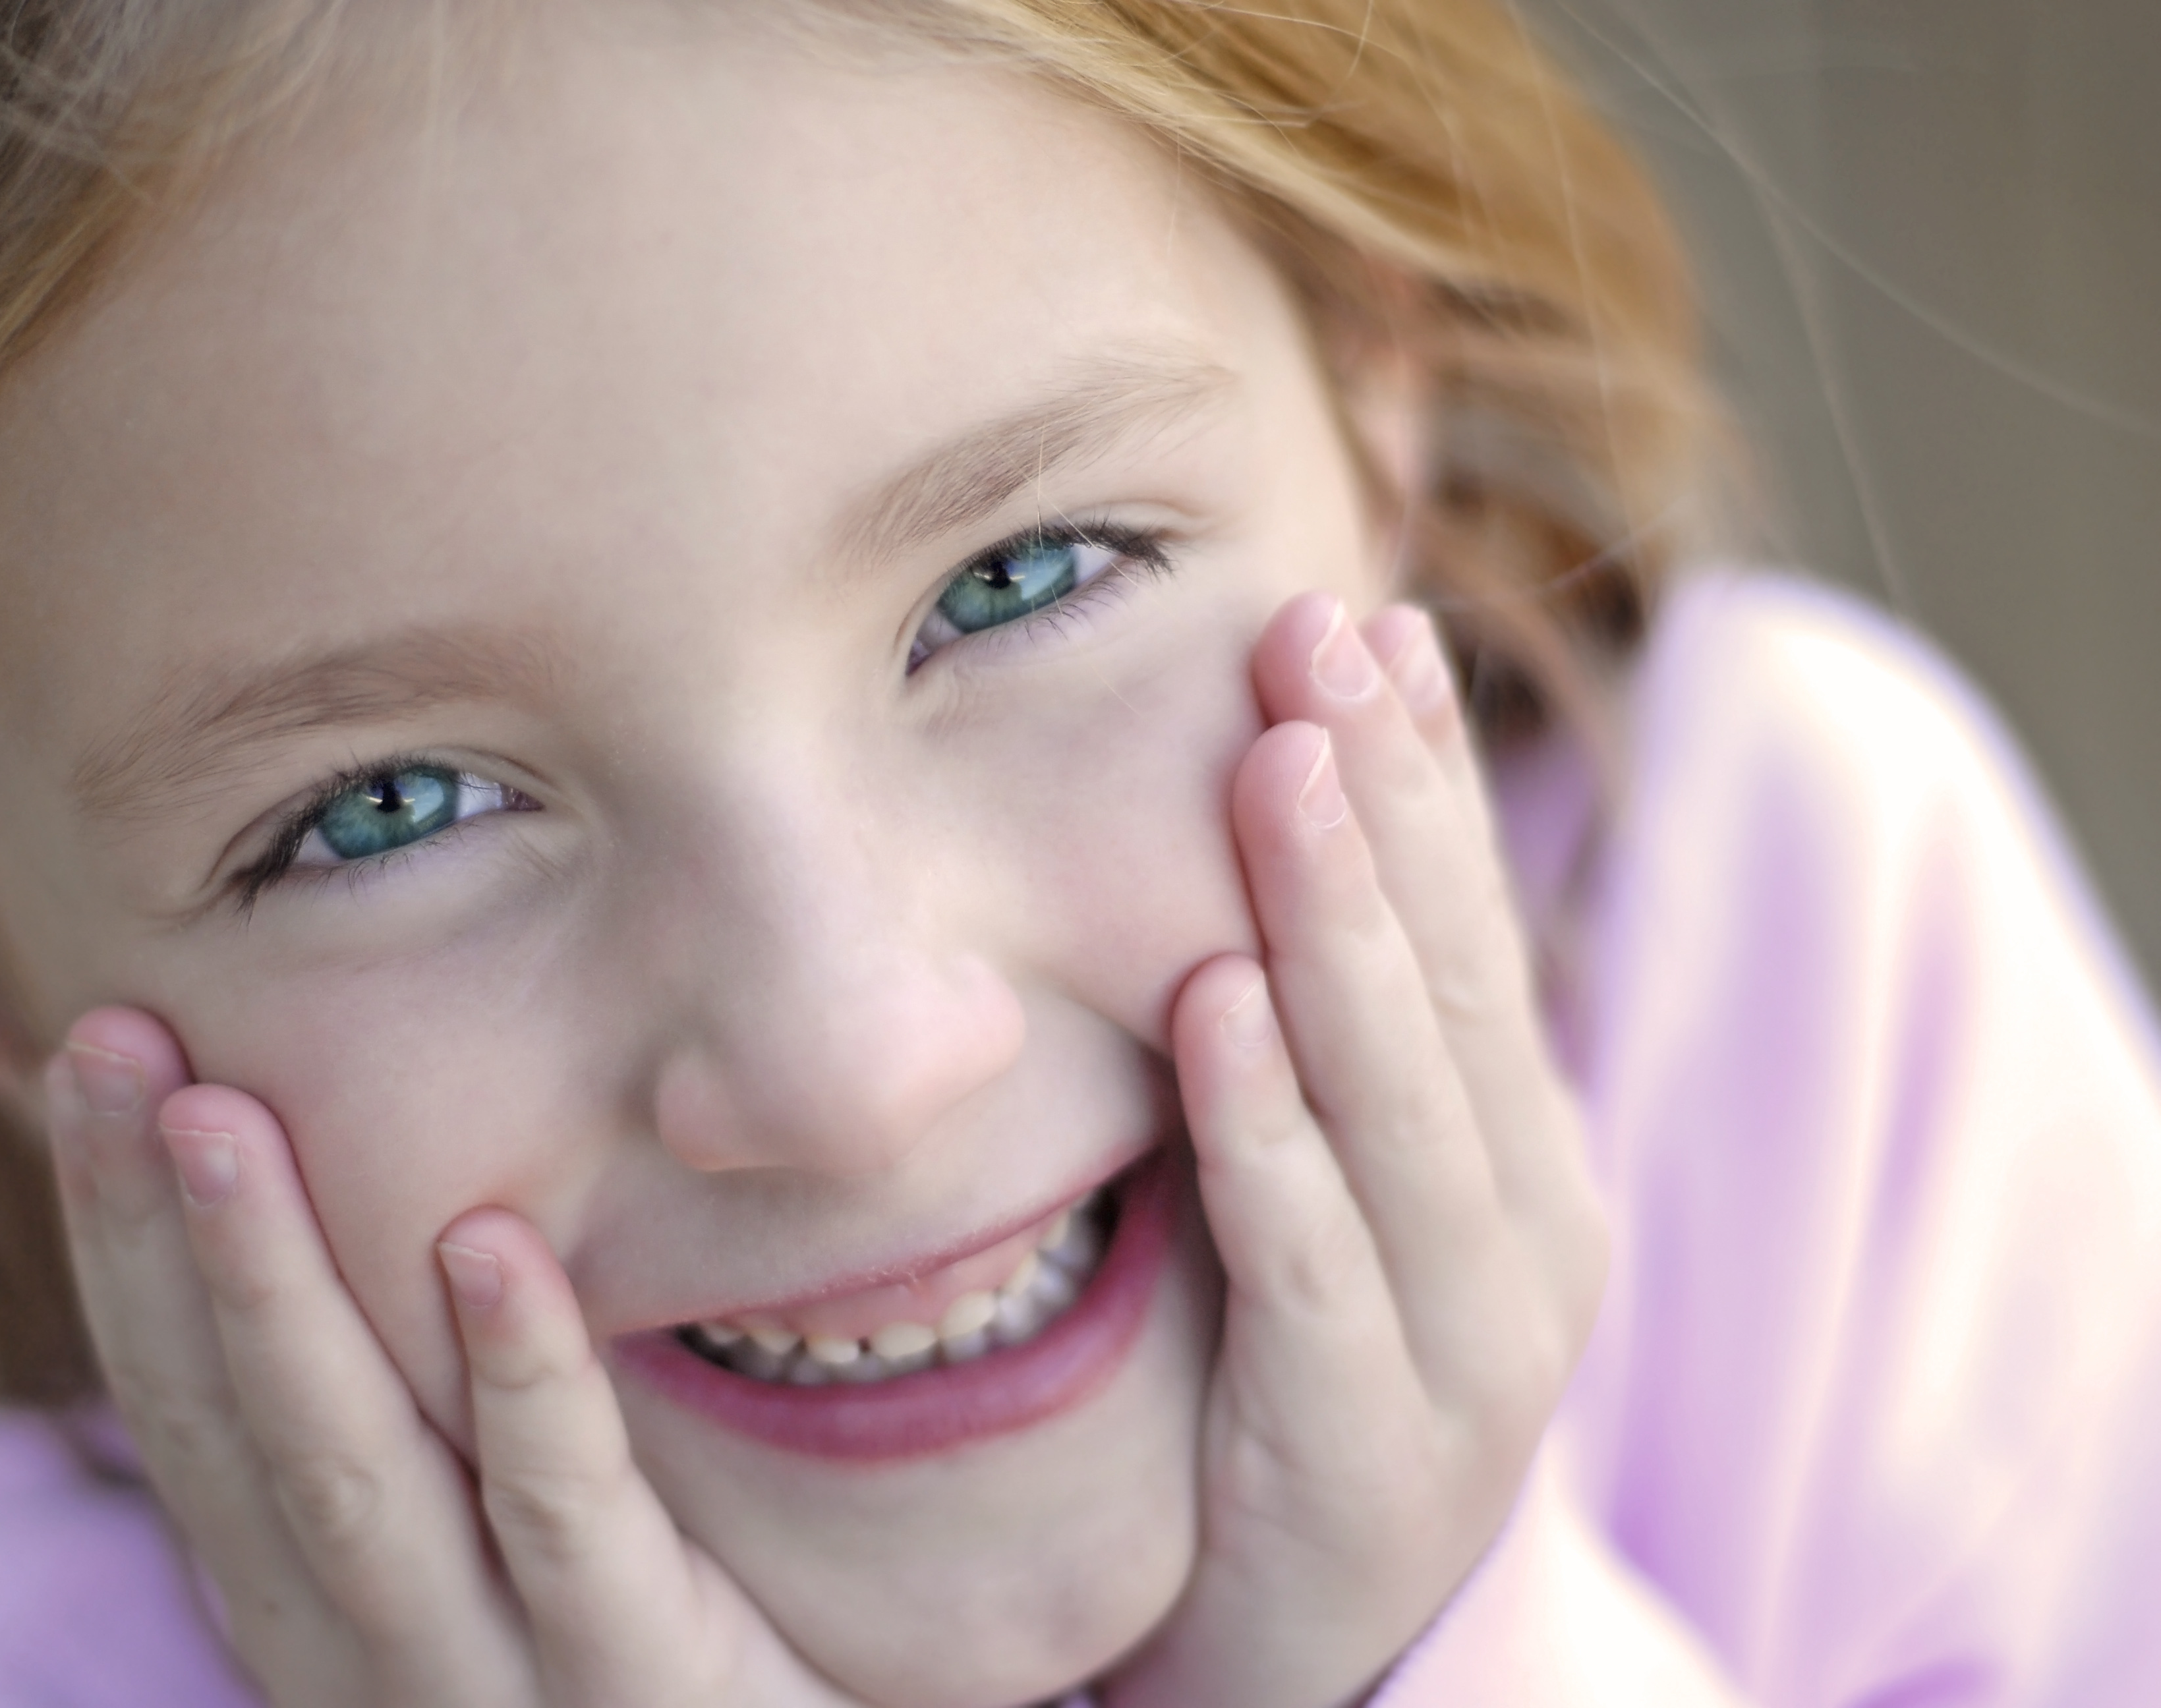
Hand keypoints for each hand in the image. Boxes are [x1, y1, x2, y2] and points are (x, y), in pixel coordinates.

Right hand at [43, 1017, 865, 1707]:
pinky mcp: (646, 1686)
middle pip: (227, 1424)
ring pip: (354, 1472)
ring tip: (223, 1113)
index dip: (118, 1229)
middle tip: (108, 1036)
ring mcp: (492, 1685)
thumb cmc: (663, 1640)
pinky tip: (489, 1241)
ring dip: (275, 1288)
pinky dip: (520, 1377)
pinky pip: (567, 1518)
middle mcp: (364, 1652)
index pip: (182, 1399)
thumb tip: (409, 1172)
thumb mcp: (513, 1523)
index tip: (89, 1049)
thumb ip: (446, 1402)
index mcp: (316, 1599)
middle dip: (154, 1229)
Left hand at [1104, 596, 1609, 1707]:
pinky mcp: (1366, 1441)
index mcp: (1517, 1155)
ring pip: (1399, 1100)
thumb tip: (1236, 839)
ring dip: (1340, 923)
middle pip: (1450, 983)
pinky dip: (1270, 1126)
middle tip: (1316, 633)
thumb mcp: (1333, 1194)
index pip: (1471, 935)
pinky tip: (1214, 1009)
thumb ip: (1317, 1045)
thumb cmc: (1290, 1378)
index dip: (1425, 778)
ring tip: (1279, 763)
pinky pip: (1311, 1257)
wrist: (1305, 1638)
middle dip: (1384, 800)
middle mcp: (1524, 1230)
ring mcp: (1465, 1344)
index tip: (1366, 620)